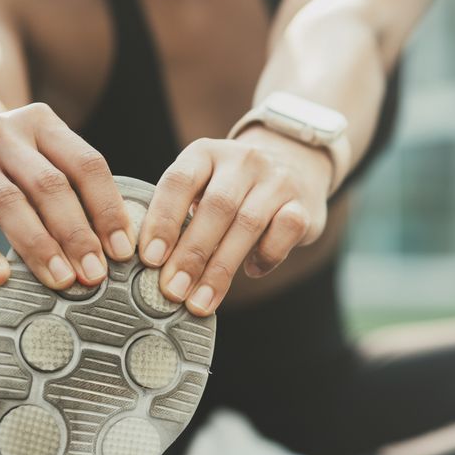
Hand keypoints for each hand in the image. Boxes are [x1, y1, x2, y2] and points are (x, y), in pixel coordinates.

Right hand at [0, 101, 136, 288]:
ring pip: (9, 204)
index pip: (85, 164)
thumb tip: (116, 250)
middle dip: (77, 234)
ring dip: (39, 247)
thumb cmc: (8, 168)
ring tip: (61, 280)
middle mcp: (1, 132)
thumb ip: (73, 191)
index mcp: (40, 122)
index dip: (108, 209)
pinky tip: (0, 279)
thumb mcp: (39, 161)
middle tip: (95, 273)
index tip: (123, 252)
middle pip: (49, 185)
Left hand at [136, 131, 330, 315]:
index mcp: (206, 153)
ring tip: (201, 301)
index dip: (163, 221)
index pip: (180, 182)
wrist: (293, 163)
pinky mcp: (304, 204)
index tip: (150, 259)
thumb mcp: (201, 185)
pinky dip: (266, 256)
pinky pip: (285, 232)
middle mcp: (243, 160)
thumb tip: (153, 267)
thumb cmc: (231, 188)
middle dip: (191, 254)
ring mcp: (277, 180)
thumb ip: (180, 215)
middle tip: (173, 290)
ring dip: (221, 268)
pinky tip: (251, 270)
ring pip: (248, 224)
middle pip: (216, 207)